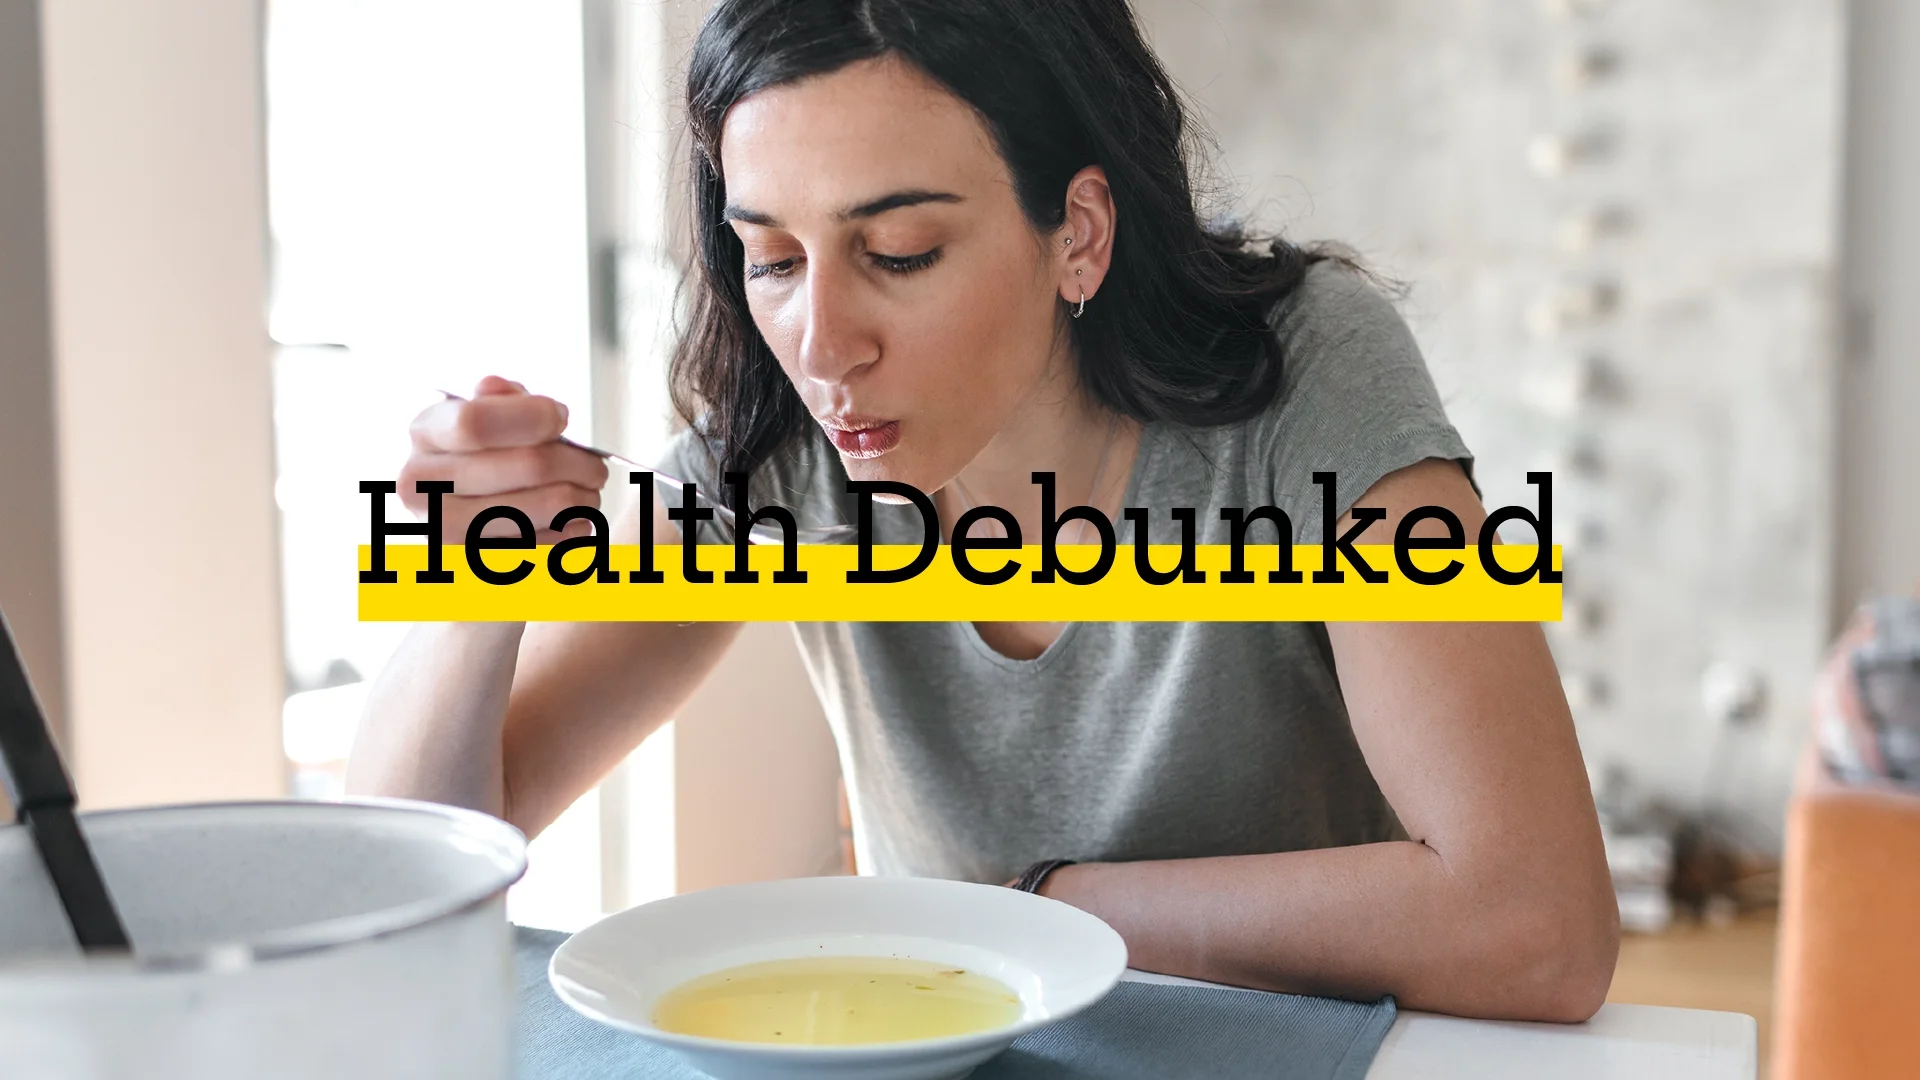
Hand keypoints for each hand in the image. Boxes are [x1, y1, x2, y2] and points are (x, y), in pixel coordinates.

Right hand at [399, 376, 608, 541]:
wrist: (457, 524)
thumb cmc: (481, 461)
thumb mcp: (485, 417)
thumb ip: (500, 400)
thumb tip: (506, 392)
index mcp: (425, 434)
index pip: (476, 423)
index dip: (532, 417)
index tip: (561, 418)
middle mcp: (421, 486)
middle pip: (528, 465)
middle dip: (577, 462)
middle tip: (594, 468)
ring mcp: (444, 532)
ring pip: (550, 506)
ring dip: (584, 498)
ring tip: (586, 493)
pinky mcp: (477, 565)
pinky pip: (552, 544)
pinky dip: (573, 530)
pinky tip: (570, 522)